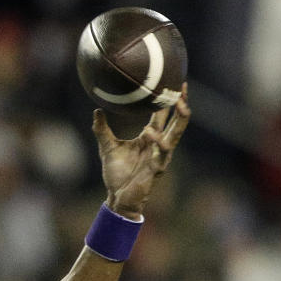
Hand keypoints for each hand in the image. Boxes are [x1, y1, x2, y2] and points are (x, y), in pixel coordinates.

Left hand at [93, 83, 190, 218]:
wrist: (117, 197)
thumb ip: (102, 129)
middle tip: (183, 87)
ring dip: (180, 120)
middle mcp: (158, 145)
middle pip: (175, 121)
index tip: (172, 82)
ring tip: (180, 104)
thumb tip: (97, 110)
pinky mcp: (157, 169)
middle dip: (182, 105)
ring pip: (175, 135)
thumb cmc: (116, 173)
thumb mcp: (107, 147)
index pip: (162, 115)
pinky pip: (162, 154)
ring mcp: (160, 157)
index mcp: (149, 137)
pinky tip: (153, 134)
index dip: (168, 100)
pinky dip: (159, 143)